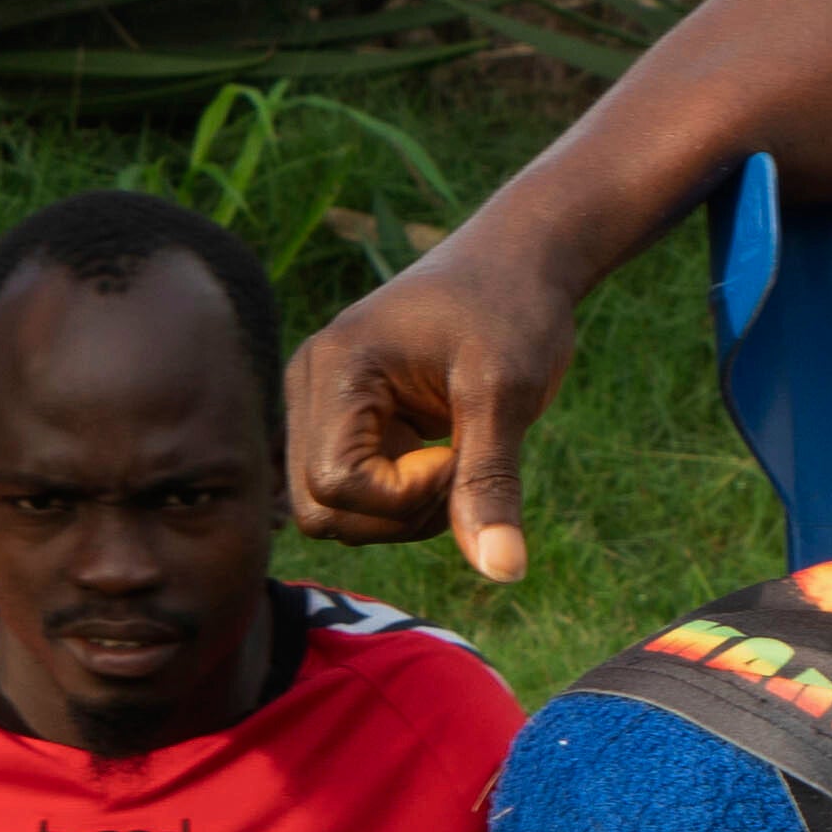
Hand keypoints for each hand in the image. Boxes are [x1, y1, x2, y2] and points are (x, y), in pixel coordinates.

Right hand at [286, 233, 583, 583]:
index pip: (334, 484)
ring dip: (399, 513)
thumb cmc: (514, 310)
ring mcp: (322, 405)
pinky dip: (401, 499)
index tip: (460, 454)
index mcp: (335, 366)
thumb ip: (491, 483)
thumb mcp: (508, 393)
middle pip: (319, 509)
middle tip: (460, 465)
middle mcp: (311, 386)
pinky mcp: (344, 422)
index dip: (403, 497)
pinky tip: (444, 456)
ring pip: (330, 513)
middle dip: (397, 515)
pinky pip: (352, 497)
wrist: (520, 260)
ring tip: (455, 459)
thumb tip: (503, 572)